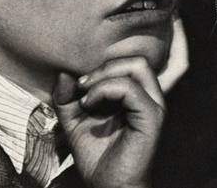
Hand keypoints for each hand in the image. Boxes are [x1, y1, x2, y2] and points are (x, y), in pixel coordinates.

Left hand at [53, 57, 164, 187]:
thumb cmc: (97, 157)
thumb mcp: (74, 122)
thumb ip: (66, 98)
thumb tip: (63, 72)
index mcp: (137, 95)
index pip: (126, 63)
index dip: (99, 66)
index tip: (75, 85)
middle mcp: (149, 97)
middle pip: (135, 60)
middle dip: (104, 66)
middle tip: (81, 85)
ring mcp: (153, 106)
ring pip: (137, 66)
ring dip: (105, 75)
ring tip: (86, 94)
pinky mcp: (151, 118)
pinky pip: (131, 89)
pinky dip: (106, 89)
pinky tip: (89, 104)